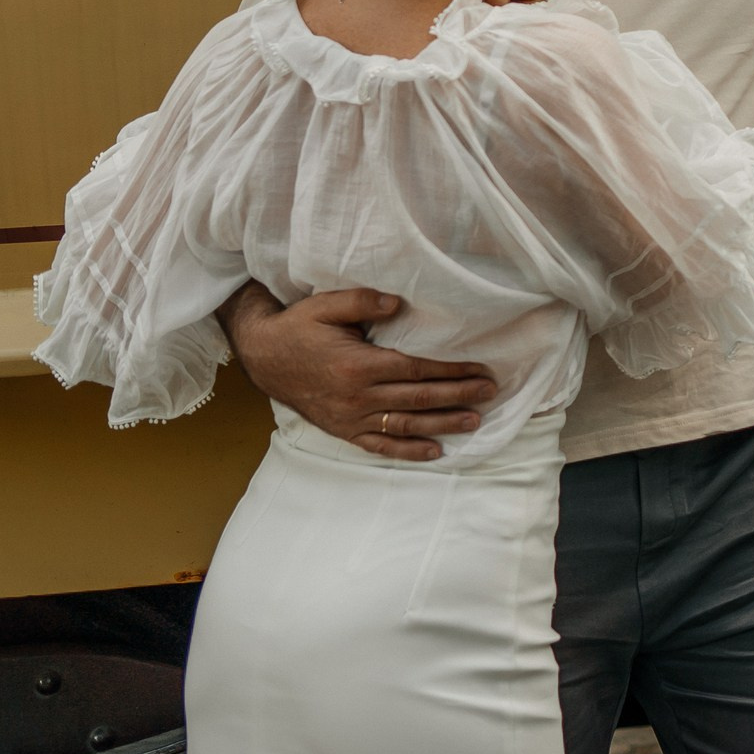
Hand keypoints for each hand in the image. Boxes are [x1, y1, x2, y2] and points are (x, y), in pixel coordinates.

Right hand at [219, 284, 495, 461]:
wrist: (263, 357)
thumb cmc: (298, 327)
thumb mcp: (325, 305)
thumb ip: (362, 301)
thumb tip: (398, 304)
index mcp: (358, 366)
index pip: (416, 369)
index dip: (451, 369)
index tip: (479, 368)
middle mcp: (357, 397)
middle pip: (418, 398)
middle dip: (458, 395)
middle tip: (490, 392)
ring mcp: (350, 418)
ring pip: (405, 425)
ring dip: (442, 424)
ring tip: (474, 421)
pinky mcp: (343, 430)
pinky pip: (379, 446)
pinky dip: (408, 452)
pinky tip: (435, 451)